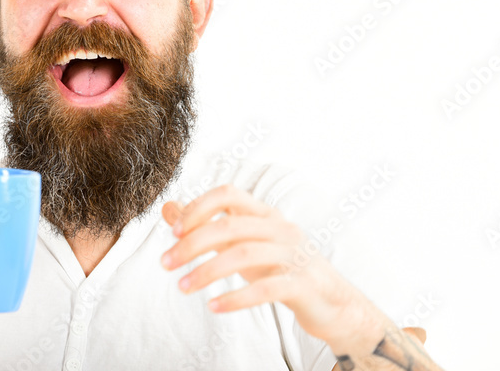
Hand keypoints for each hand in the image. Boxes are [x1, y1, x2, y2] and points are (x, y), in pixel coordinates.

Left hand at [159, 183, 380, 349]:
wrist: (334, 303)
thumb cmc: (283, 270)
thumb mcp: (243, 245)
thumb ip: (207, 227)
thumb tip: (168, 208)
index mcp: (265, 215)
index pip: (228, 193)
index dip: (198, 208)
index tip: (174, 232)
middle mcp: (280, 228)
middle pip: (229, 226)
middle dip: (192, 244)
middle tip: (166, 264)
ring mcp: (293, 255)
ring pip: (243, 254)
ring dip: (207, 271)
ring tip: (183, 287)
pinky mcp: (301, 285)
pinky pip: (265, 289)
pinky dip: (236, 298)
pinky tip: (214, 306)